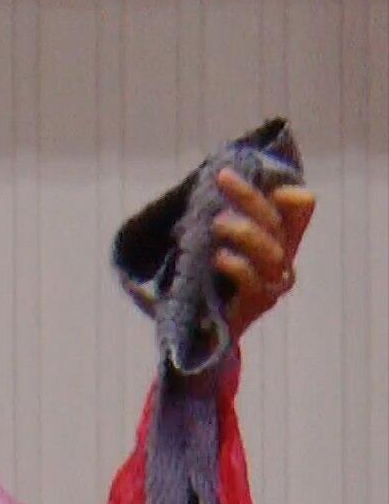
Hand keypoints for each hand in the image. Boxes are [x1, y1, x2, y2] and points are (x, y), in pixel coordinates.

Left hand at [213, 167, 314, 337]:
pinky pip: (255, 282)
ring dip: (245, 232)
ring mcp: (274, 281)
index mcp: (277, 236)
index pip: (298, 208)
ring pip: (272, 251)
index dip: (283, 191)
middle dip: (250, 197)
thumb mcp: (213, 241)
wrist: (204, 328)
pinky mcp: (259, 303)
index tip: (255, 176)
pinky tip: (220, 258)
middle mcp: (281, 257)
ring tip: (218, 224)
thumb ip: (222, 216)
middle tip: (223, 180)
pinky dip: (238, 266)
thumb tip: (214, 182)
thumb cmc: (210, 277)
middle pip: (275, 223)